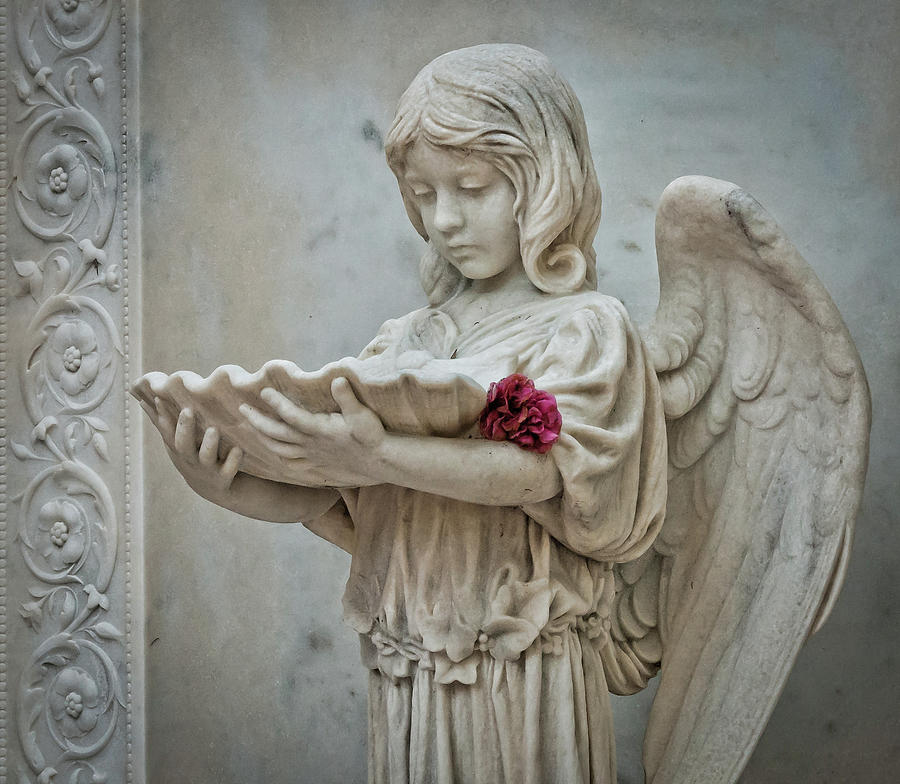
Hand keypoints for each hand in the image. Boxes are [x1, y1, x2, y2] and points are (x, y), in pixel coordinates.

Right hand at [140, 397, 242, 501]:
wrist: (212, 490)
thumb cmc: (191, 458)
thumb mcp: (175, 443)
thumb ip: (163, 423)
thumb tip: (142, 399)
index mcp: (178, 448)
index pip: (167, 431)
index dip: (162, 416)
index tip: (159, 398)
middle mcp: (190, 459)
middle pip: (183, 445)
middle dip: (184, 428)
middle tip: (188, 410)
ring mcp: (207, 469)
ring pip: (206, 457)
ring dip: (209, 444)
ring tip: (214, 429)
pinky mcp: (224, 478)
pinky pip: (229, 470)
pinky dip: (233, 460)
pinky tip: (238, 449)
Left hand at [238, 377, 384, 486]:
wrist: (380, 461)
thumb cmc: (372, 435)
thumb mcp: (362, 414)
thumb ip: (347, 398)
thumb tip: (337, 381)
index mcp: (320, 430)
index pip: (292, 416)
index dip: (277, 403)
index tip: (263, 391)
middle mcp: (312, 444)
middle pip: (276, 434)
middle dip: (257, 421)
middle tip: (241, 408)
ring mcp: (312, 456)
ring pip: (279, 450)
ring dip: (262, 438)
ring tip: (250, 428)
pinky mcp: (317, 465)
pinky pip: (291, 464)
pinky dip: (279, 457)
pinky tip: (274, 452)